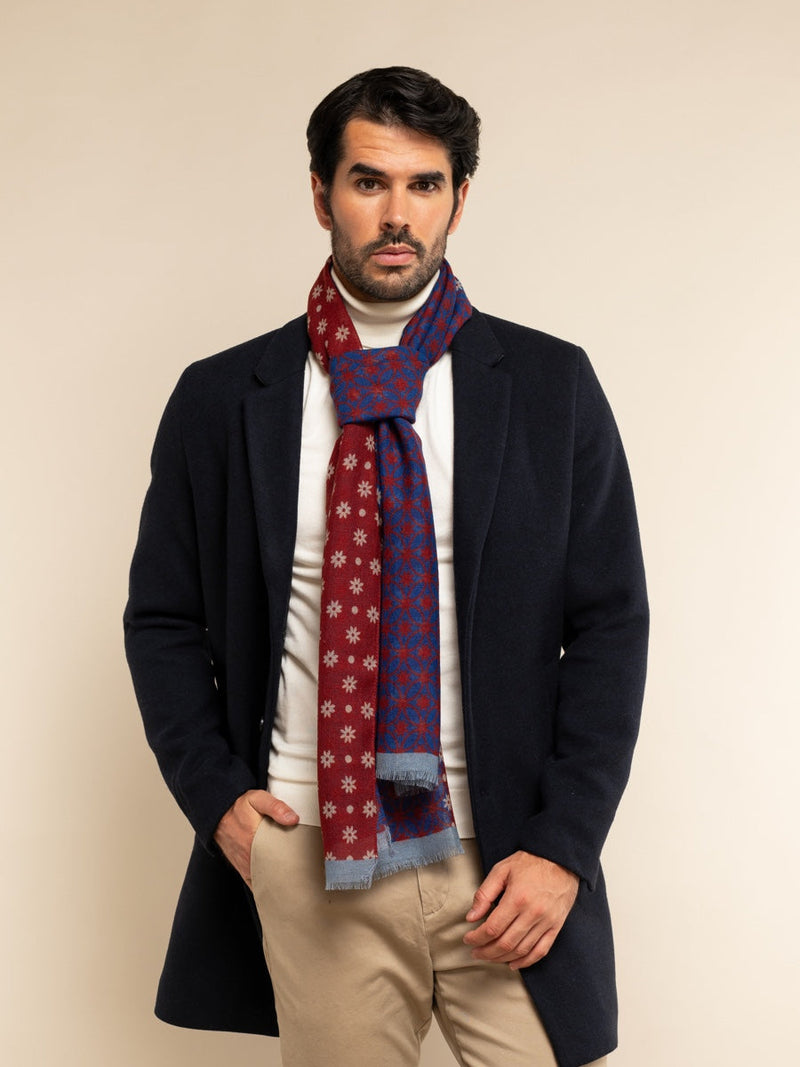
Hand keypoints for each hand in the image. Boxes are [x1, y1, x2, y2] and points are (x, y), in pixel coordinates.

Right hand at [213, 789, 298, 886]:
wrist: (218, 814)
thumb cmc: (239, 807)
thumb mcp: (257, 799)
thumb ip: (275, 807)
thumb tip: (293, 818)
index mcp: (254, 842)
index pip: (278, 862)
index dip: (294, 869)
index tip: (308, 871)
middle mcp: (249, 858)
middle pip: (274, 875)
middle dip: (290, 879)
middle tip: (306, 879)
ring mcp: (246, 866)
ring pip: (266, 882)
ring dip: (279, 884)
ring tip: (296, 885)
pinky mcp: (243, 870)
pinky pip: (257, 884)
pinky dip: (268, 888)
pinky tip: (280, 888)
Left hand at [463, 851, 578, 969]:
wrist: (560, 859)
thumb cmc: (530, 862)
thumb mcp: (502, 870)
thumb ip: (484, 893)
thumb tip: (471, 917)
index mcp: (517, 898)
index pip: (492, 928)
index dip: (477, 938)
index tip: (468, 939)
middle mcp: (533, 913)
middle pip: (505, 943)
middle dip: (486, 952)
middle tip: (475, 952)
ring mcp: (546, 922)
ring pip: (521, 950)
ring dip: (502, 958)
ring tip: (489, 956)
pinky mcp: (556, 926)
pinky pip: (540, 951)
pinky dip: (526, 961)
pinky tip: (513, 963)